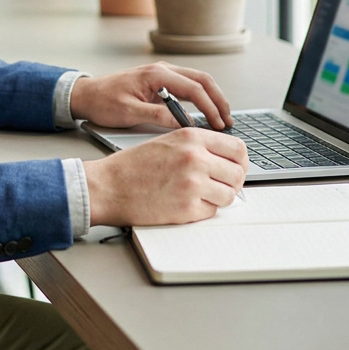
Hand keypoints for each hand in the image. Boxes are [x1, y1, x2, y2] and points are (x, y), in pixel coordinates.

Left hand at [70, 61, 231, 129]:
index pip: (194, 88)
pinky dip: (200, 99)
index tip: (219, 124)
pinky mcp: (160, 83)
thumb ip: (157, 116)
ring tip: (221, 119)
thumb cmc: (103, 102)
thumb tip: (184, 123)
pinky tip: (204, 114)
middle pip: (202, 81)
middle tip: (228, 121)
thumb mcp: (129, 113)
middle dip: (218, 101)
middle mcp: (162, 70)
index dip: (210, 107)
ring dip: (211, 99)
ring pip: (197, 82)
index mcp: (156, 74)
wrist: (85, 95)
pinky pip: (187, 88)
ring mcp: (162, 75)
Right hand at [82, 128, 247, 225]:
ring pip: (228, 195)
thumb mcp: (168, 141)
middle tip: (220, 185)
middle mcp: (195, 158)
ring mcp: (192, 184)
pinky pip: (211, 211)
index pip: (237, 148)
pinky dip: (202, 210)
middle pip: (238, 173)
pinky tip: (185, 203)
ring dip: (218, 197)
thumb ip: (198, 146)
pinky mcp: (186, 209)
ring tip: (200, 194)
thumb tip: (227, 158)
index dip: (240, 161)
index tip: (236, 167)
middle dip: (232, 181)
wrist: (108, 187)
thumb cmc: (133, 166)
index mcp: (191, 137)